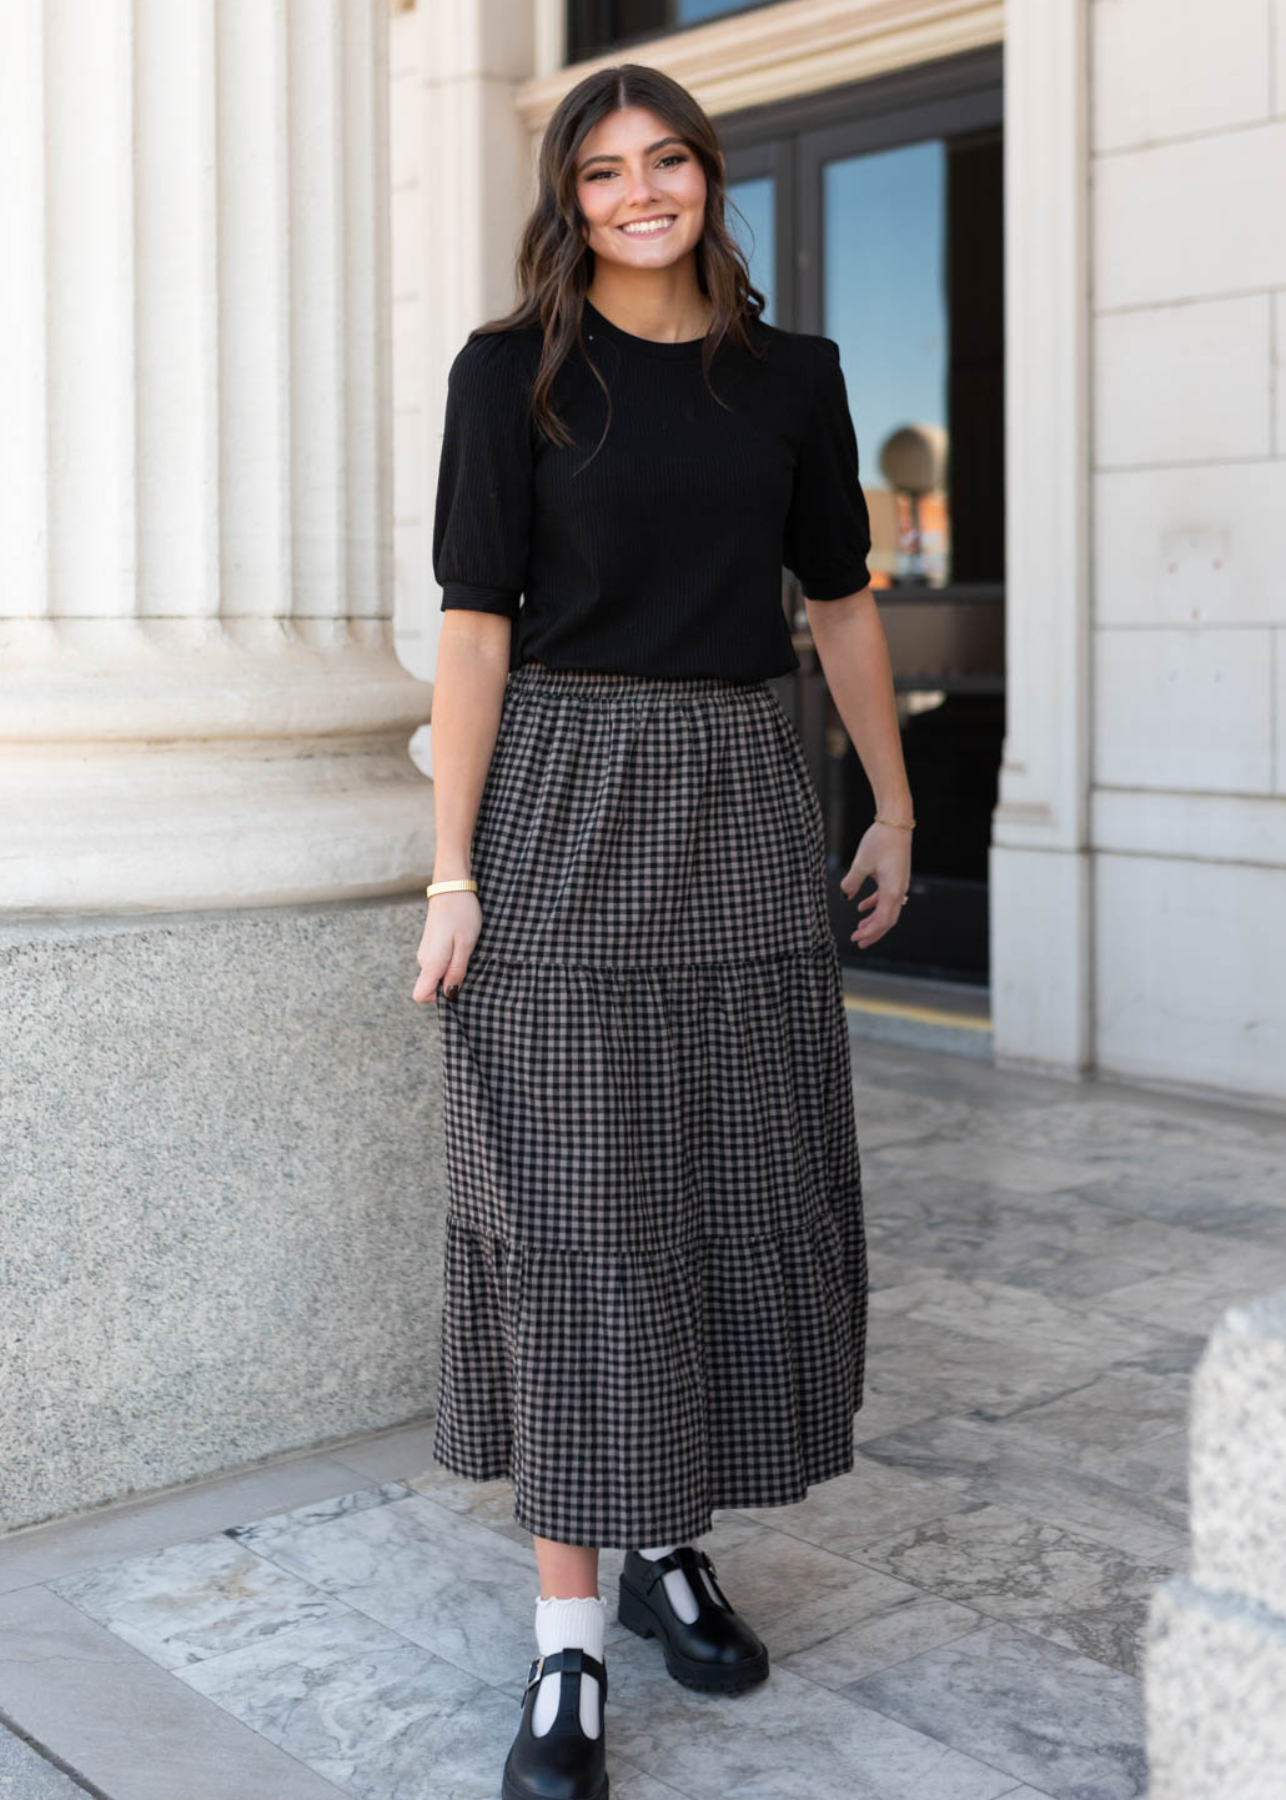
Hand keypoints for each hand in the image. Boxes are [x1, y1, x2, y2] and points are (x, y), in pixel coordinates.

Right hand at [412, 891, 481, 1003]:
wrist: (452, 887)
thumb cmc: (461, 914)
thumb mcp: (465, 945)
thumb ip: (456, 971)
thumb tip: (450, 995)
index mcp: (431, 962)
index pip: (421, 995)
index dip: (439, 998)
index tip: (458, 985)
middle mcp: (423, 959)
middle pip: (431, 986)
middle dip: (450, 983)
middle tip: (470, 965)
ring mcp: (425, 951)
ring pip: (436, 973)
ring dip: (452, 969)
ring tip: (468, 952)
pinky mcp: (430, 944)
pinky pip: (438, 962)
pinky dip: (450, 960)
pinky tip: (463, 945)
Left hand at [839, 822, 911, 950]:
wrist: (896, 822)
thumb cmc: (879, 841)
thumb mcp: (860, 863)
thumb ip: (851, 883)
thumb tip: (844, 896)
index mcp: (892, 891)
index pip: (882, 921)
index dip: (869, 933)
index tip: (855, 938)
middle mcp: (899, 890)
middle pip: (888, 920)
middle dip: (872, 932)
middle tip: (858, 942)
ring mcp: (899, 884)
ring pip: (887, 909)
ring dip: (873, 920)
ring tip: (859, 927)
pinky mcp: (896, 876)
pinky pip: (886, 897)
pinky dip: (875, 904)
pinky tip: (860, 907)